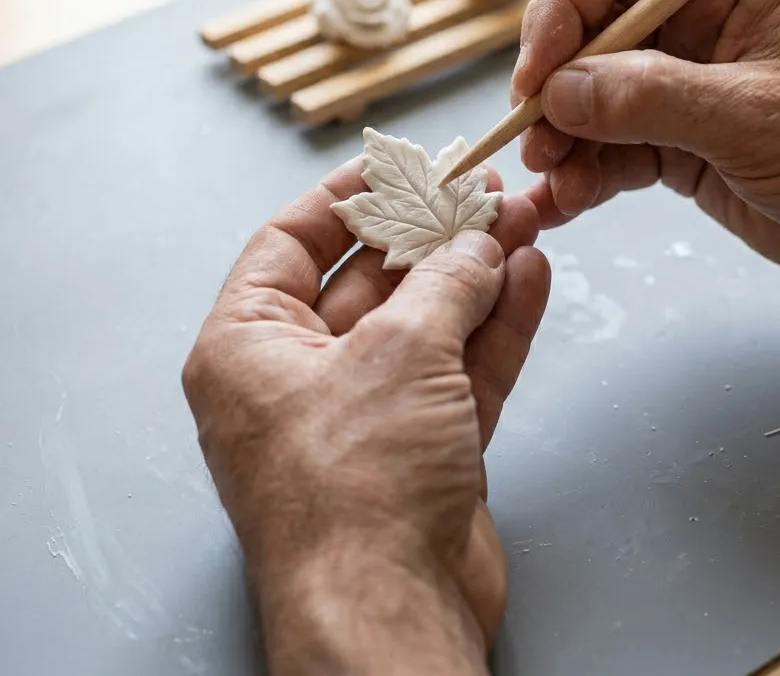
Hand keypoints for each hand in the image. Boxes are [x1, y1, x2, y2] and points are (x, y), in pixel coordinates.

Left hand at [182, 160, 549, 674]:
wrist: (392, 613)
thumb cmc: (355, 486)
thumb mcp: (399, 353)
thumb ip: (444, 285)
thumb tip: (478, 244)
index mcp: (250, 347)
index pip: (291, 243)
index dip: (346, 197)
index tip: (398, 166)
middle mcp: (299, 377)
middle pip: (370, 280)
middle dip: (431, 236)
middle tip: (481, 193)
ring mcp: (364, 415)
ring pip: (425, 324)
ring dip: (474, 276)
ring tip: (520, 223)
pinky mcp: (421, 449)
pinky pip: (459, 370)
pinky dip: (495, 327)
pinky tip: (529, 278)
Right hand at [513, 0, 779, 297]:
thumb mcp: (756, 118)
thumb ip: (652, 99)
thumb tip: (559, 93)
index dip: (562, 8)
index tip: (536, 74)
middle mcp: (694, 24)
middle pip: (588, 32)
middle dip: (553, 87)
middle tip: (533, 139)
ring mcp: (680, 84)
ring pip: (589, 97)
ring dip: (560, 139)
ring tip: (554, 181)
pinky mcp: (674, 140)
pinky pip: (606, 148)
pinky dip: (579, 176)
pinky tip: (562, 204)